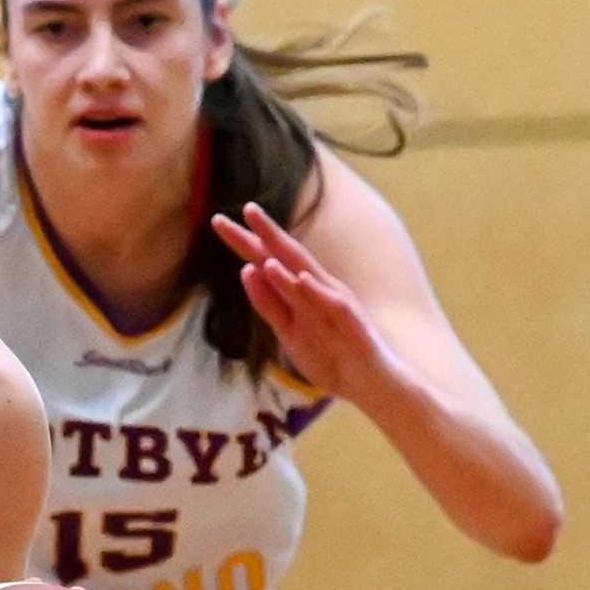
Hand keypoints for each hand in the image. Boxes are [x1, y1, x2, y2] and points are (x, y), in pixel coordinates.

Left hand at [212, 202, 399, 401]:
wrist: (371, 381)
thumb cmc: (331, 354)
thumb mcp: (289, 329)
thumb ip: (269, 303)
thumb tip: (246, 271)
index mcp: (303, 291)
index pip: (269, 260)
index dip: (246, 241)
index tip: (218, 221)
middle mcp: (318, 290)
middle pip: (289, 258)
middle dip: (267, 234)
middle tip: (247, 208)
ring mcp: (335, 304)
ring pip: (307, 280)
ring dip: (286, 264)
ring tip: (262, 246)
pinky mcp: (351, 323)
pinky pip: (332, 305)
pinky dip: (317, 291)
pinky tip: (302, 279)